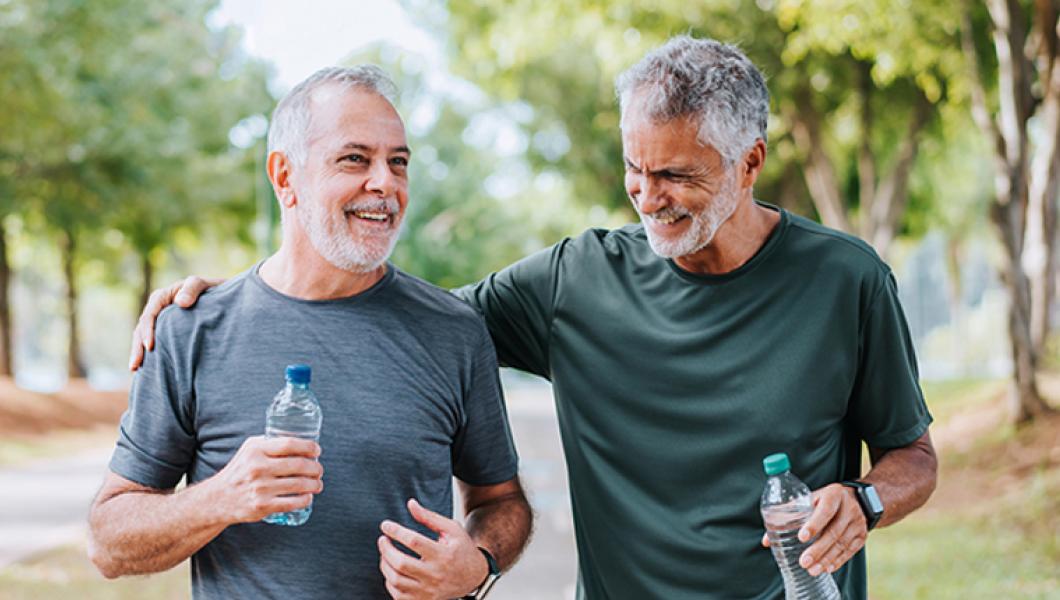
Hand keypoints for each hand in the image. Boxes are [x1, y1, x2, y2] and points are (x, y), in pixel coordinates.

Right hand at [129, 276, 225, 370]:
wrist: (223, 297)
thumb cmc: (212, 289)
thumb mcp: (203, 285)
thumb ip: (193, 288)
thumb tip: (181, 303)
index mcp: (162, 297)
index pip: (150, 315)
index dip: (148, 331)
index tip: (150, 346)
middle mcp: (157, 310)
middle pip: (141, 329)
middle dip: (137, 347)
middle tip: (135, 366)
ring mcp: (160, 322)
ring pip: (143, 338)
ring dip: (139, 353)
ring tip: (135, 370)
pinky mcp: (166, 332)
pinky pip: (155, 343)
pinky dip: (150, 355)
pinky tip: (148, 370)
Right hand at [206, 436, 322, 524]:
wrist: (218, 499)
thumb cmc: (239, 471)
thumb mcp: (249, 450)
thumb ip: (270, 443)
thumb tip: (299, 441)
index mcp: (256, 450)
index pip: (289, 444)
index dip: (308, 447)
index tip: (316, 450)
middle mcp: (258, 468)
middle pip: (299, 465)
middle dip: (316, 468)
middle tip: (319, 470)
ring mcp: (261, 488)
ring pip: (299, 484)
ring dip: (315, 484)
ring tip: (318, 484)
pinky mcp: (262, 506)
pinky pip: (292, 503)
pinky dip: (305, 499)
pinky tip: (308, 497)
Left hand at [377, 498, 488, 599]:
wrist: (474, 577)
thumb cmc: (462, 549)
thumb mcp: (451, 529)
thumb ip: (429, 517)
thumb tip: (410, 504)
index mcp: (444, 554)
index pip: (413, 541)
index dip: (396, 531)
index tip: (385, 525)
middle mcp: (436, 574)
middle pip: (401, 563)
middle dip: (386, 549)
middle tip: (382, 540)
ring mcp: (429, 591)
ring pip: (396, 580)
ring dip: (385, 565)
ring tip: (385, 554)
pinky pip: (398, 595)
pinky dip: (390, 582)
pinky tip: (391, 570)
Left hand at [761, 483, 866, 575]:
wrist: (857, 500)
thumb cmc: (825, 500)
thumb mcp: (810, 499)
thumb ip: (788, 515)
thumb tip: (767, 540)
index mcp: (834, 495)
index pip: (825, 510)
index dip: (814, 524)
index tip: (802, 537)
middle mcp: (849, 508)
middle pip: (834, 531)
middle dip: (818, 549)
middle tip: (803, 562)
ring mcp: (857, 523)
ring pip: (842, 544)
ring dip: (826, 559)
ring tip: (812, 569)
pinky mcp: (862, 536)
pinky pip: (850, 551)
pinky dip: (838, 561)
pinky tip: (827, 568)